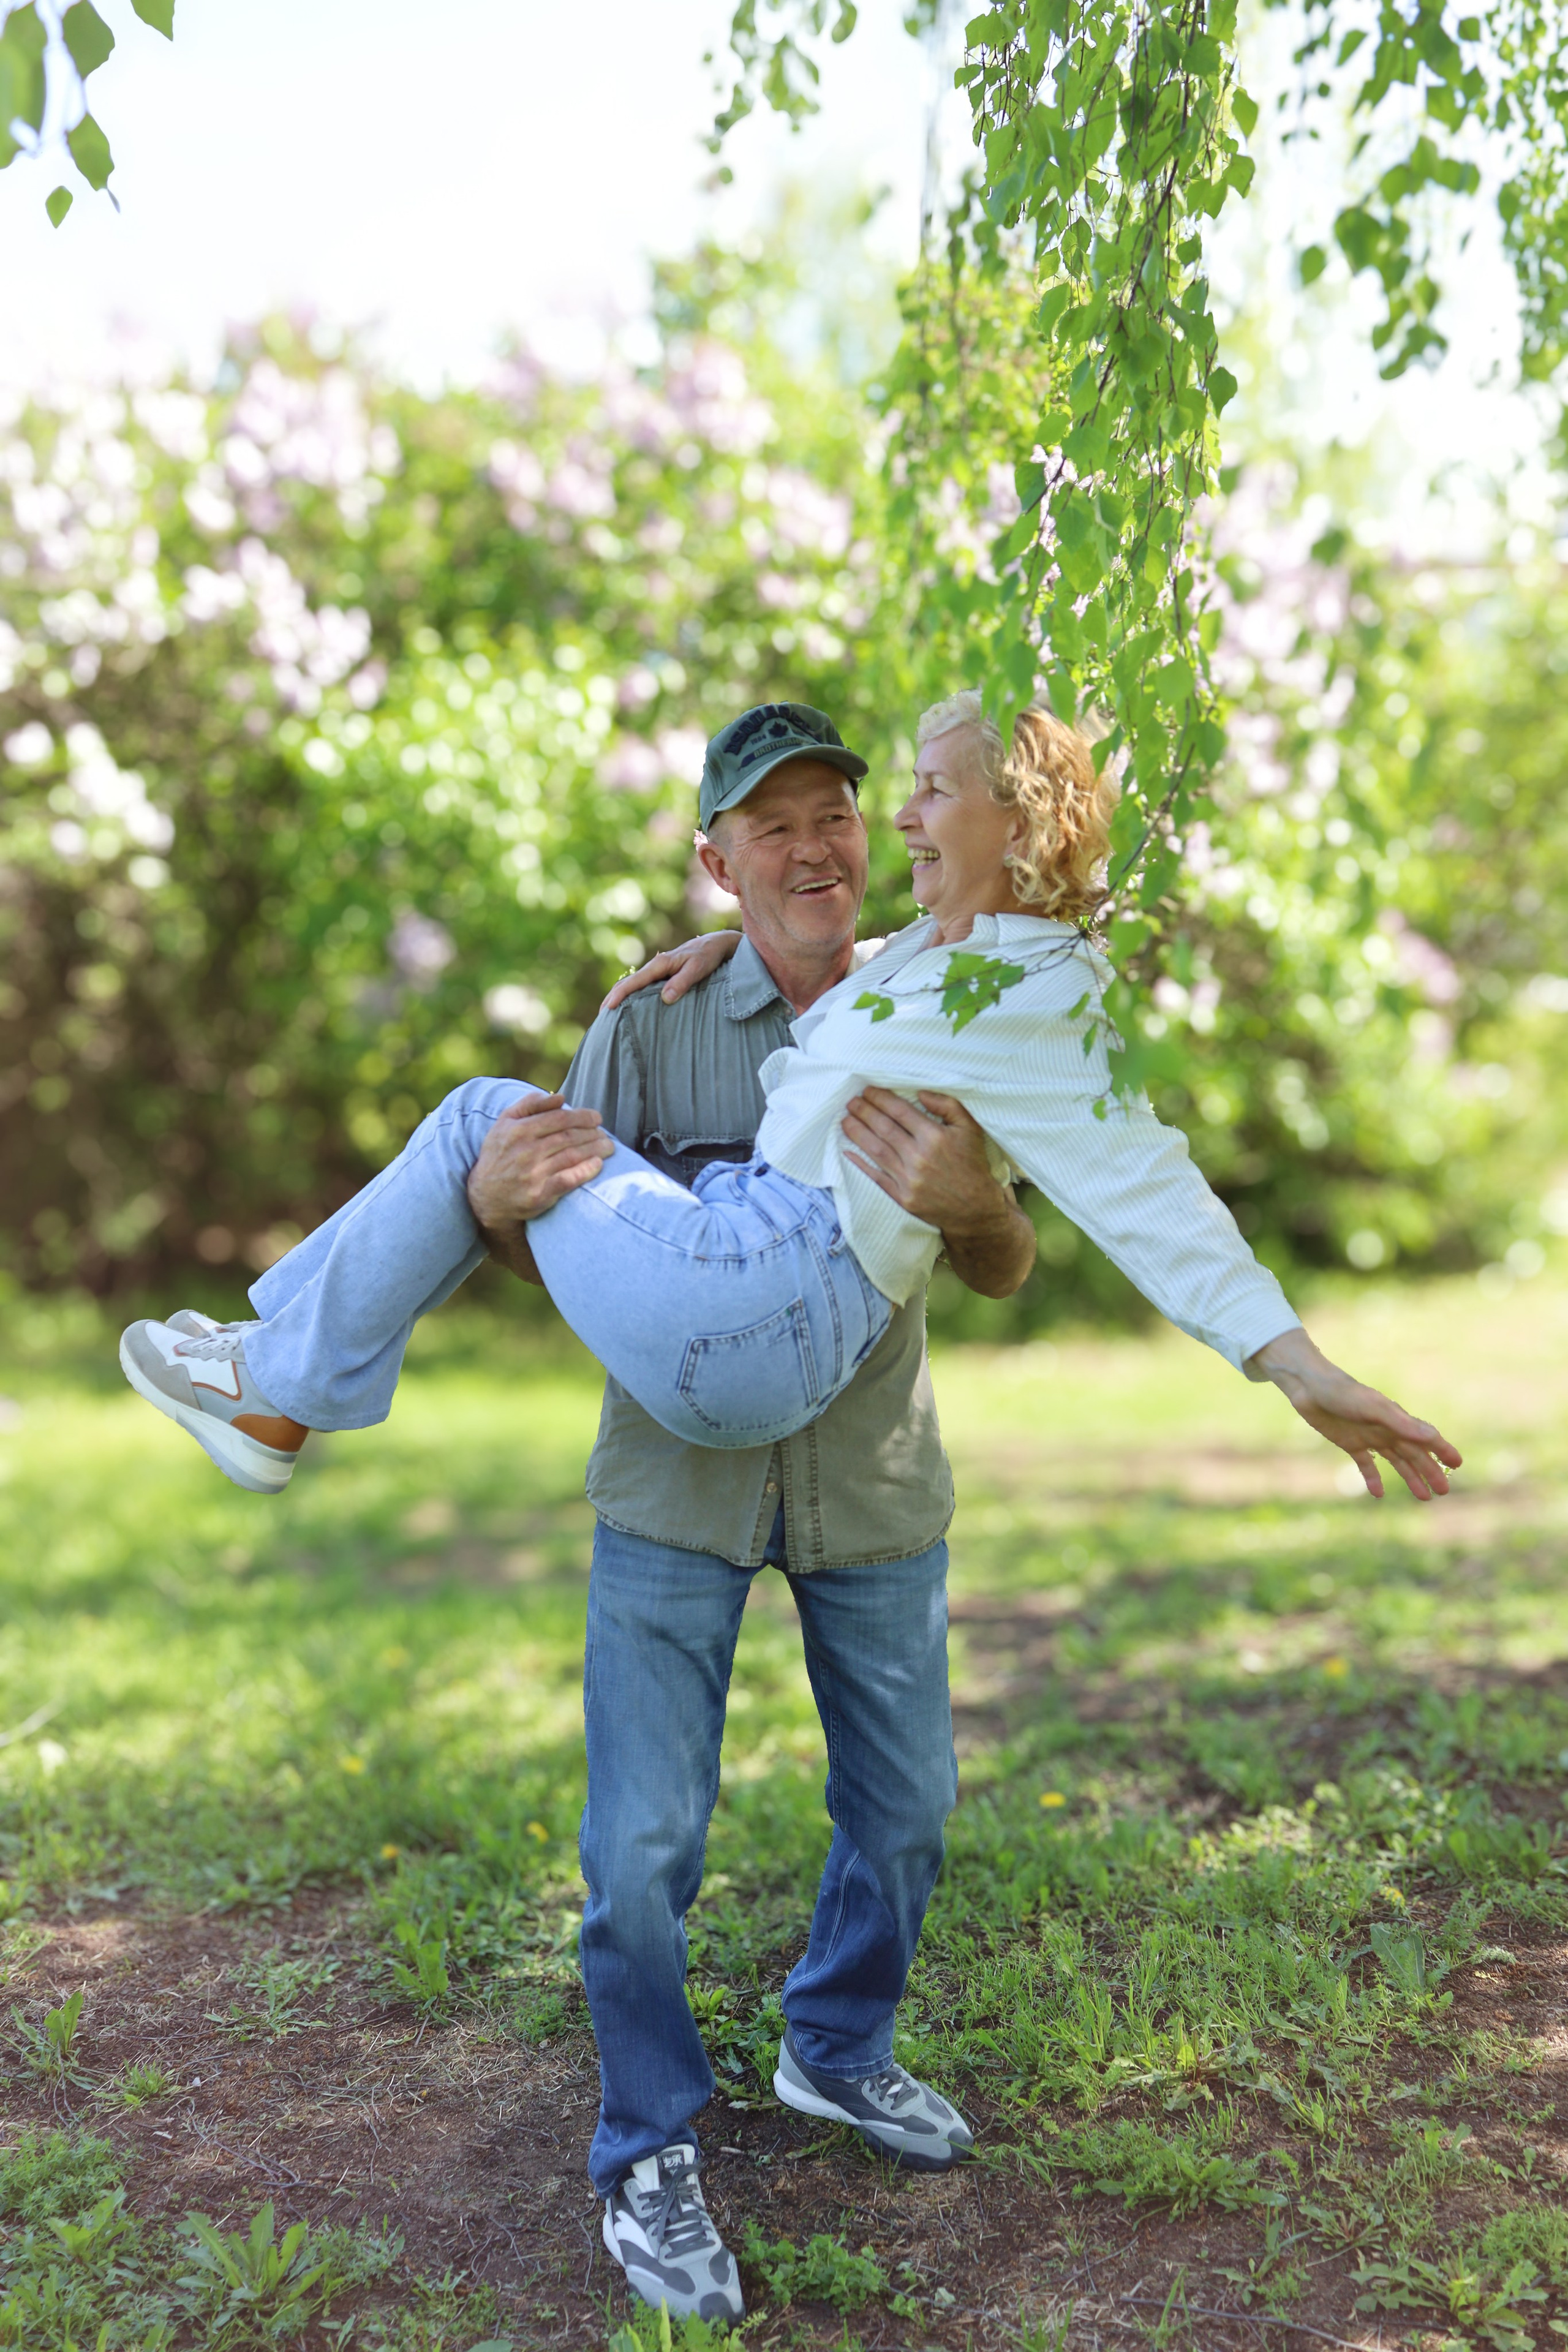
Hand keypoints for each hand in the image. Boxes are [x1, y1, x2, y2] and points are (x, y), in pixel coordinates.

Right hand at [467, 1093, 612, 1234]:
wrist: (485, 1196)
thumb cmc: (500, 1153)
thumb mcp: (505, 1122)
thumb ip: (530, 1104)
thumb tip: (560, 1097)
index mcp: (518, 1130)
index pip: (559, 1118)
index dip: (582, 1116)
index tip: (597, 1118)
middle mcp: (525, 1151)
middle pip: (569, 1137)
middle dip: (592, 1133)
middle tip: (604, 1133)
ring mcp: (533, 1174)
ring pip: (572, 1156)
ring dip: (595, 1149)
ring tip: (608, 1146)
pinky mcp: (539, 1195)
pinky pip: (568, 1180)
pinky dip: (585, 1171)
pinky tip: (598, 1164)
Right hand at [602, 930, 740, 1010]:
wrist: (716, 944)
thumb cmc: (708, 956)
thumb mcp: (698, 968)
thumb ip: (682, 982)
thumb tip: (665, 998)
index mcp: (660, 965)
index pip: (633, 982)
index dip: (619, 996)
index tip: (607, 1010)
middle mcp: (655, 967)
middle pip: (626, 984)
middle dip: (612, 999)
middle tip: (601, 1020)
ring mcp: (657, 971)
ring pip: (631, 985)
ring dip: (618, 998)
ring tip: (609, 1016)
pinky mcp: (661, 975)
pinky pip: (640, 986)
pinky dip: (630, 996)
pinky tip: (628, 1008)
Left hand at [841, 1086, 1036, 1298]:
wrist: (975, 1208)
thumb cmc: (972, 1165)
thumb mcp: (970, 1129)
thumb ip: (948, 1106)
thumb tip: (921, 1093)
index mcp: (934, 1137)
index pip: (899, 1111)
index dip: (880, 1098)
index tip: (867, 1090)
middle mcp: (918, 1157)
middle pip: (883, 1128)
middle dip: (864, 1112)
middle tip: (851, 1101)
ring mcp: (909, 1179)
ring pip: (876, 1150)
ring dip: (857, 1133)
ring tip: (845, 1120)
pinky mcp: (903, 1197)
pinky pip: (876, 1177)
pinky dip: (860, 1164)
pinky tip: (848, 1152)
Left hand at [1246, 1325, 1461, 1500]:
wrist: (1308, 1387)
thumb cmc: (1342, 1392)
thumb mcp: (1373, 1408)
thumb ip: (1401, 1422)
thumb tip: (1431, 1435)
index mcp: (1396, 1419)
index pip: (1426, 1437)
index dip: (1442, 1450)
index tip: (1458, 1464)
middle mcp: (1386, 1429)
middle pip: (1414, 1454)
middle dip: (1430, 1471)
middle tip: (1443, 1491)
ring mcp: (1369, 1437)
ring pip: (1396, 1461)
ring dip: (1409, 1478)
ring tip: (1424, 1496)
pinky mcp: (1349, 1443)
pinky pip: (1365, 1464)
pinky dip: (1372, 1478)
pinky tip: (1377, 1494)